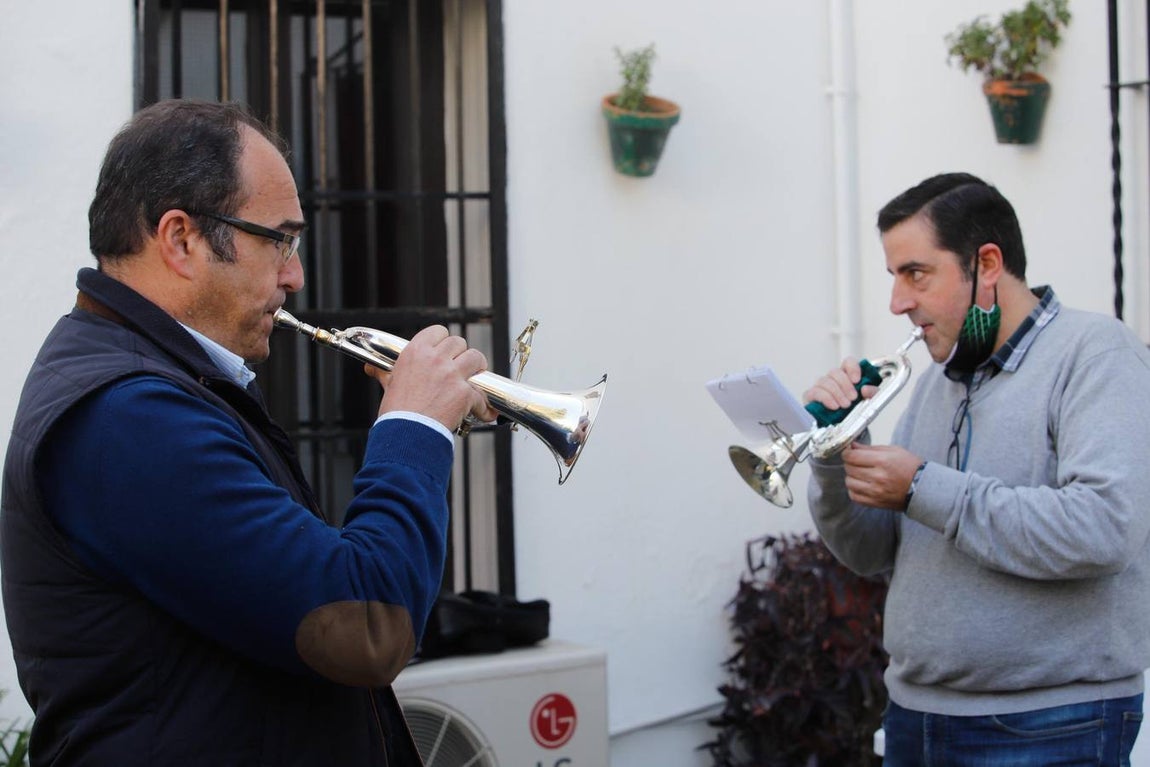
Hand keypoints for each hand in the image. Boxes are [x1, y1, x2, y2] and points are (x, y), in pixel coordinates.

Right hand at [364, 326, 498, 431]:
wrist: (406, 434)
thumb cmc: (396, 412)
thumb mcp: (389, 385)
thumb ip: (384, 372)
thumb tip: (371, 367)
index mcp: (415, 352)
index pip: (438, 331)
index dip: (444, 341)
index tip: (446, 351)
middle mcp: (435, 359)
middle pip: (459, 343)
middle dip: (463, 355)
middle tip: (462, 367)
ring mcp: (451, 375)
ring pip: (476, 358)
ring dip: (478, 370)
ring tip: (477, 381)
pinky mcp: (464, 393)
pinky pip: (482, 395)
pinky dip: (484, 407)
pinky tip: (482, 413)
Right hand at [802, 357, 878, 411]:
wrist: (840, 429)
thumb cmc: (852, 412)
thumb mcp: (867, 402)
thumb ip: (872, 394)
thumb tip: (866, 389)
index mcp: (846, 377)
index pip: (848, 362)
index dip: (852, 368)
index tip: (857, 380)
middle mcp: (832, 379)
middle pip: (835, 372)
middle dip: (845, 385)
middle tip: (853, 398)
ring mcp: (820, 387)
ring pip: (825, 381)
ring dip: (837, 393)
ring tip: (845, 405)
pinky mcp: (810, 396)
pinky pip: (816, 392)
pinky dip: (827, 399)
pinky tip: (834, 406)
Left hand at [841, 444, 922, 509]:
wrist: (924, 488)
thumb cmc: (910, 467)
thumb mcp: (894, 451)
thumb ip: (871, 448)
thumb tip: (853, 446)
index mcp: (883, 461)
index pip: (852, 456)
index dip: (846, 453)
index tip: (848, 452)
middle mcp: (878, 477)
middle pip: (849, 468)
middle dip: (849, 462)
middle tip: (856, 461)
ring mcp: (876, 492)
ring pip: (849, 482)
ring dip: (851, 476)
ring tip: (859, 473)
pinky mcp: (875, 502)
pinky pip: (854, 496)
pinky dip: (854, 489)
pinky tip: (861, 484)